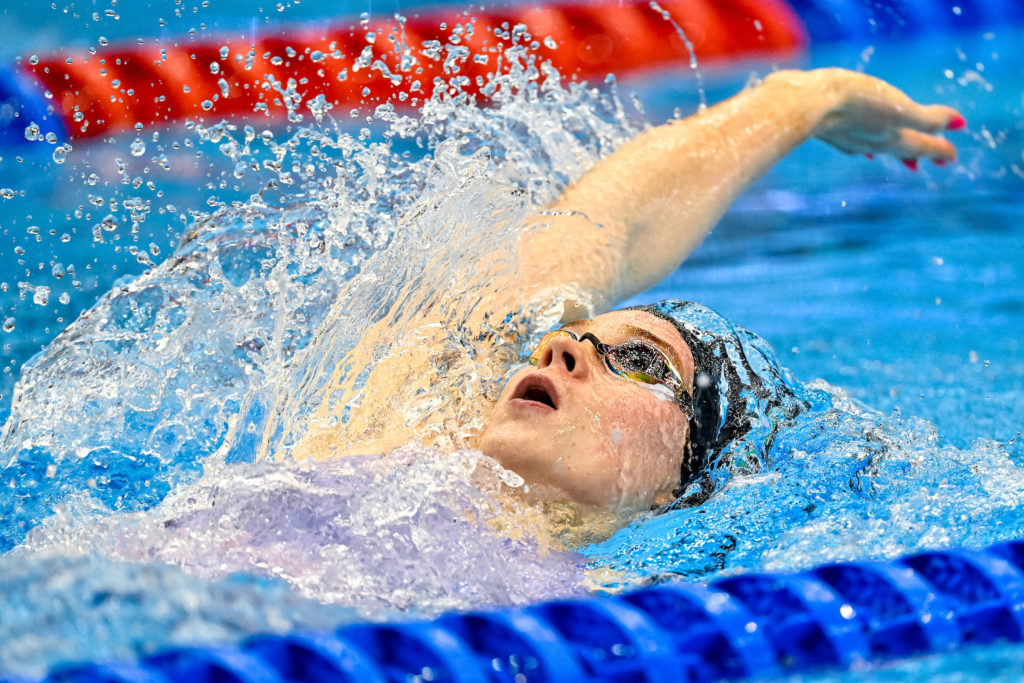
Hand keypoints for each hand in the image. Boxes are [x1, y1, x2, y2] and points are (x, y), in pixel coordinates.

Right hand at [767, 68, 964, 167]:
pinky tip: (860, 146)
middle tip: (935, 162)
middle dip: (921, 153)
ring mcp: (849, 138)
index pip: (923, 145)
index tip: (953, 157)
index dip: (941, 149)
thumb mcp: (899, 108)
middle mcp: (873, 142)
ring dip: (895, 152)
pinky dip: (866, 145)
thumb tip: (959, 124)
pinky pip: (854, 143)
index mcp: (892, 137)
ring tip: (903, 158)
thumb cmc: (853, 103)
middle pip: (902, 149)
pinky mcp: (829, 129)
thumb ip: (929, 118)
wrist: (804, 105)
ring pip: (878, 148)